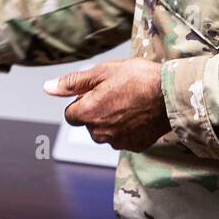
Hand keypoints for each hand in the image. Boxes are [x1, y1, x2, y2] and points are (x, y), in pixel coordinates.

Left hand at [45, 58, 170, 151]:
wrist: (171, 94)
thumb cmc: (138, 79)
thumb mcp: (102, 72)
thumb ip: (72, 82)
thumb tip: (48, 88)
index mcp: (87, 114)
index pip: (70, 114)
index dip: (82, 101)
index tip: (98, 91)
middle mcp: (99, 133)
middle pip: (89, 124)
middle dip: (97, 112)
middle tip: (117, 94)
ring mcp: (118, 142)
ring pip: (106, 132)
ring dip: (112, 121)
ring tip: (131, 103)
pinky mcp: (135, 146)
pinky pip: (124, 138)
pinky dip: (129, 129)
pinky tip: (140, 115)